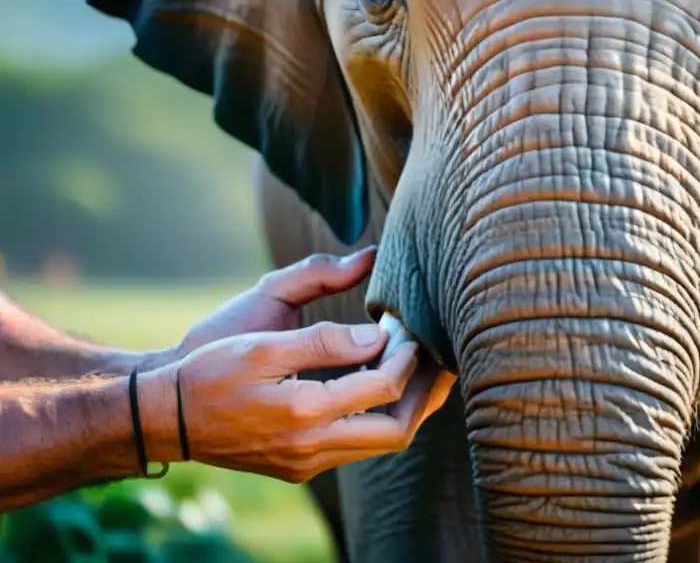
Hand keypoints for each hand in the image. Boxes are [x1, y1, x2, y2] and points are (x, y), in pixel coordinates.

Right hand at [138, 248, 457, 480]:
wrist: (165, 417)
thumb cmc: (209, 370)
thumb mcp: (264, 343)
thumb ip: (324, 340)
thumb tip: (377, 337)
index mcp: (304, 413)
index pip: (383, 387)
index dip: (405, 355)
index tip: (407, 327)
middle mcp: (311, 448)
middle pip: (398, 430)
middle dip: (425, 393)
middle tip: (438, 356)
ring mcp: (306, 464)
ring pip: (380, 445)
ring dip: (406, 408)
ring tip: (421, 370)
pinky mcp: (299, 467)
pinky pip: (356, 448)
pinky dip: (378, 419)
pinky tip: (382, 390)